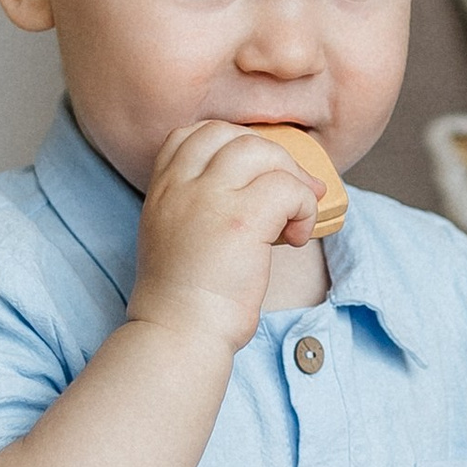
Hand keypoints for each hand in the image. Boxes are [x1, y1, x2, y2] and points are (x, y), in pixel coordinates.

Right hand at [127, 120, 319, 356]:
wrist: (178, 334)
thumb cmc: (183, 299)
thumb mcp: (171, 237)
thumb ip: (196, 205)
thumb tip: (255, 193)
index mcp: (162, 189)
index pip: (193, 133)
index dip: (231, 144)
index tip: (253, 176)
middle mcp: (181, 186)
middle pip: (234, 136)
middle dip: (271, 159)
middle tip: (290, 194)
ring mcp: (210, 199)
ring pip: (263, 152)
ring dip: (291, 180)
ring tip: (295, 217)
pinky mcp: (242, 220)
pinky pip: (289, 189)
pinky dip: (305, 208)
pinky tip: (297, 237)